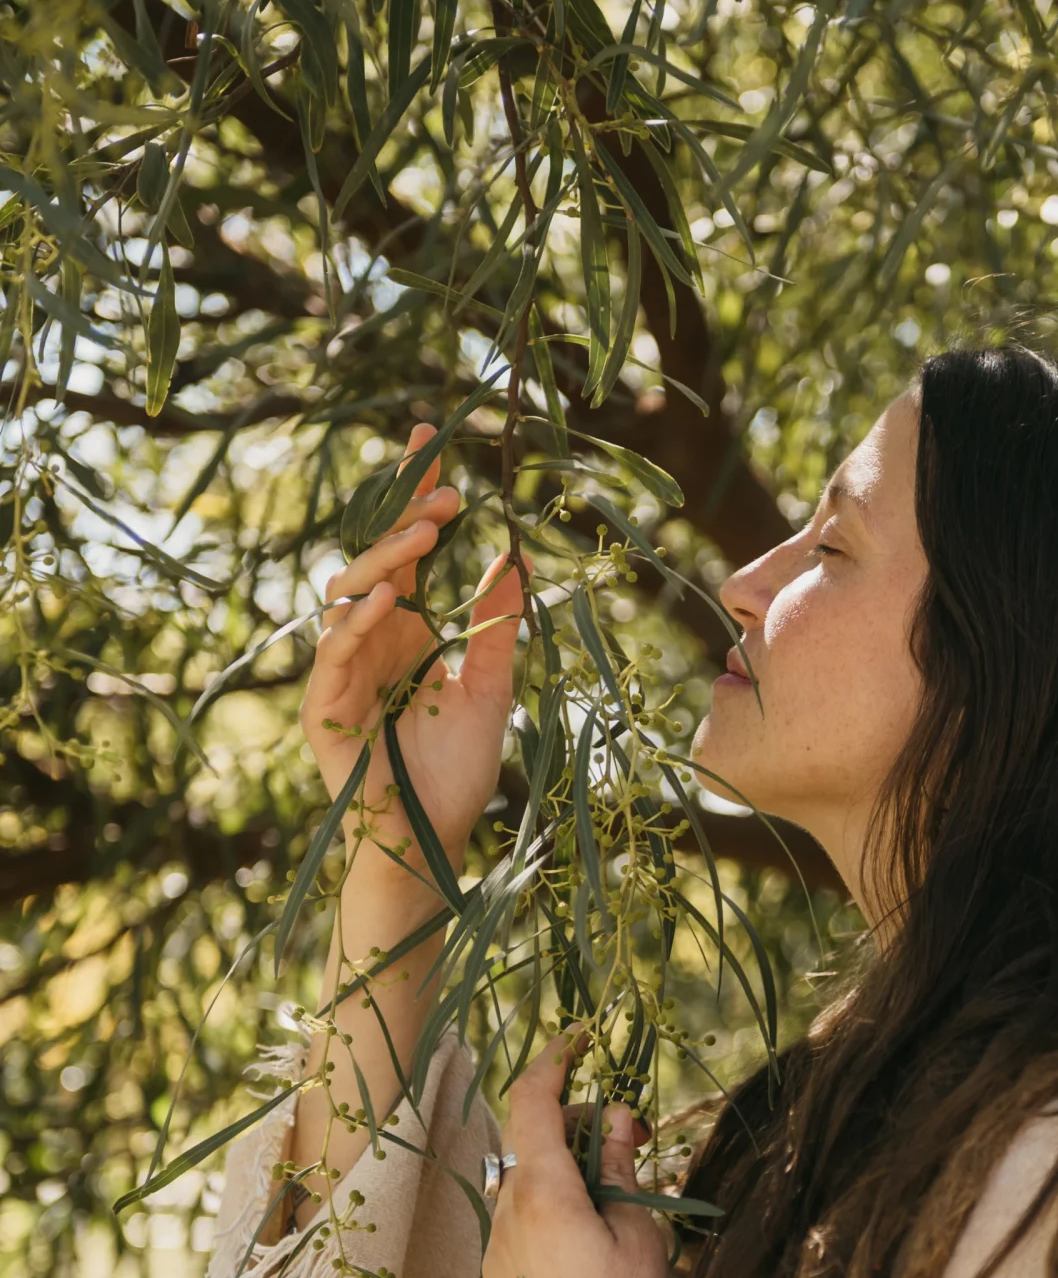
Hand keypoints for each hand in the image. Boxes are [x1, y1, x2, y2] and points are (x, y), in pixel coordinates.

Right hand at [303, 423, 522, 882]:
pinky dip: (359, 621)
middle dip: (405, 520)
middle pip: (376, 559)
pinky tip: (389, 597)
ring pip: (349, 594)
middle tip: (444, 496)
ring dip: (385, 561)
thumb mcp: (492, 688)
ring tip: (425, 537)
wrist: (433, 839)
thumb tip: (513, 556)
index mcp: (408, 630)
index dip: (413, 494)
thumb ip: (496, 626)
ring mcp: (342, 669)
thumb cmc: (459, 772)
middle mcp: (371, 640)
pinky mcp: (324, 705)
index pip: (408, 548)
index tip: (430, 439)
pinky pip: (333, 650)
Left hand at [475, 1035, 721, 1277]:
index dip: (553, 1062)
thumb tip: (614, 1117)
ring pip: (521, 1199)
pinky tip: (583, 1270)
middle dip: (575, 1134)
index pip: (533, 1103)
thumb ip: (623, 1168)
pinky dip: (545, 1234)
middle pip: (532, 1150)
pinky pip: (513, 1245)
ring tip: (612, 1219)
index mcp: (544, 1194)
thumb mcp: (643, 1233)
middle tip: (630, 1145)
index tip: (577, 1042)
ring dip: (559, 1188)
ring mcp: (490, 1263)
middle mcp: (504, 1221)